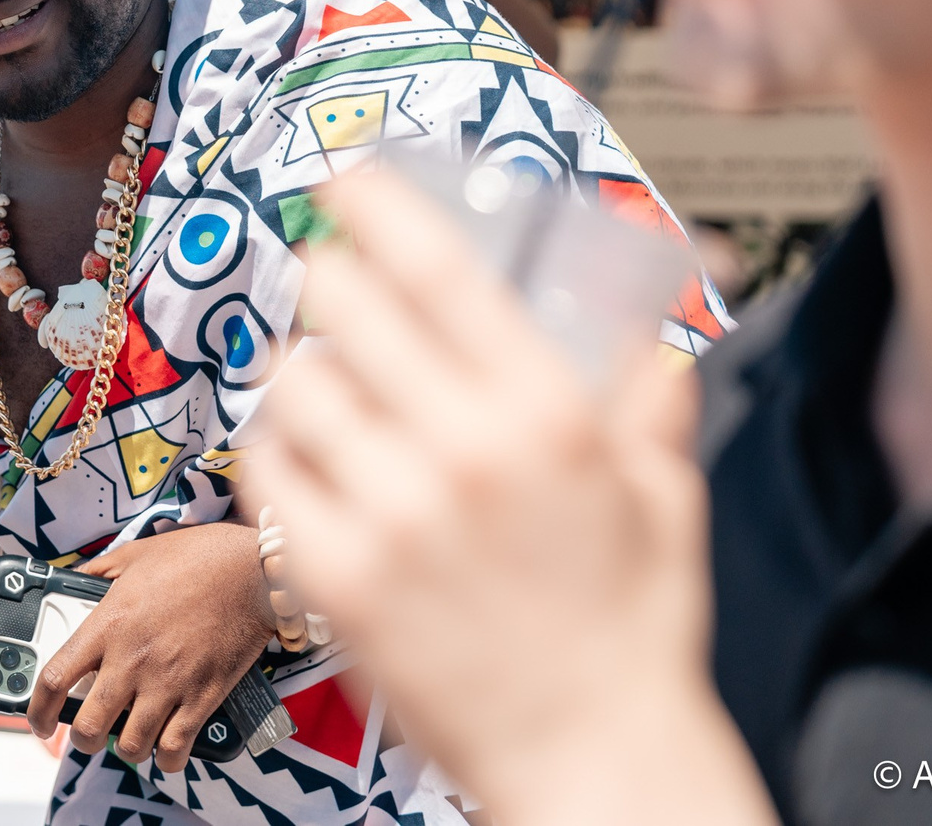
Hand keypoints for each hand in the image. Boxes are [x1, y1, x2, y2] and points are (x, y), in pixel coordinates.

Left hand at [25, 522, 272, 770]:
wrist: (252, 570)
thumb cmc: (197, 557)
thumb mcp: (137, 553)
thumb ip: (100, 570)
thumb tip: (75, 579)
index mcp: (108, 624)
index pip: (54, 679)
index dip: (37, 710)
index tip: (39, 720)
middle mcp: (132, 660)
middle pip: (88, 726)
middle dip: (82, 739)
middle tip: (88, 733)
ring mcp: (168, 683)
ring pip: (130, 746)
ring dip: (125, 748)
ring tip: (130, 738)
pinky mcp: (202, 697)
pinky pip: (175, 748)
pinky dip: (168, 758)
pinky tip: (166, 748)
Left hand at [243, 171, 768, 823]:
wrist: (590, 755)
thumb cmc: (630, 628)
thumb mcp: (663, 496)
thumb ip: (649, 399)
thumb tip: (647, 331)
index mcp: (545, 412)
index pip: (437, 270)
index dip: (378, 206)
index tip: (345, 176)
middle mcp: (461, 449)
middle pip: (347, 308)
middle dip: (328, 277)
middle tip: (330, 279)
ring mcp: (389, 513)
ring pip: (296, 385)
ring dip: (303, 369)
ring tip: (325, 383)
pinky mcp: (336, 575)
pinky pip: (268, 472)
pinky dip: (275, 449)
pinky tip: (305, 456)